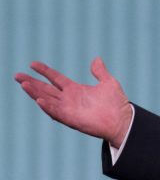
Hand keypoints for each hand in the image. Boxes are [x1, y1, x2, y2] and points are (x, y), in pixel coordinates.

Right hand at [14, 58, 132, 147]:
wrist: (122, 120)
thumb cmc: (116, 103)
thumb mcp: (108, 82)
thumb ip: (100, 71)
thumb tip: (96, 59)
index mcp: (75, 90)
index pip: (55, 78)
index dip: (44, 71)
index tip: (32, 64)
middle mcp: (68, 99)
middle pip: (46, 89)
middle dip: (32, 82)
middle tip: (17, 75)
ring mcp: (68, 109)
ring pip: (47, 99)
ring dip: (35, 93)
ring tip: (24, 84)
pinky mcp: (71, 119)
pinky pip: (56, 112)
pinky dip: (47, 106)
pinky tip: (39, 99)